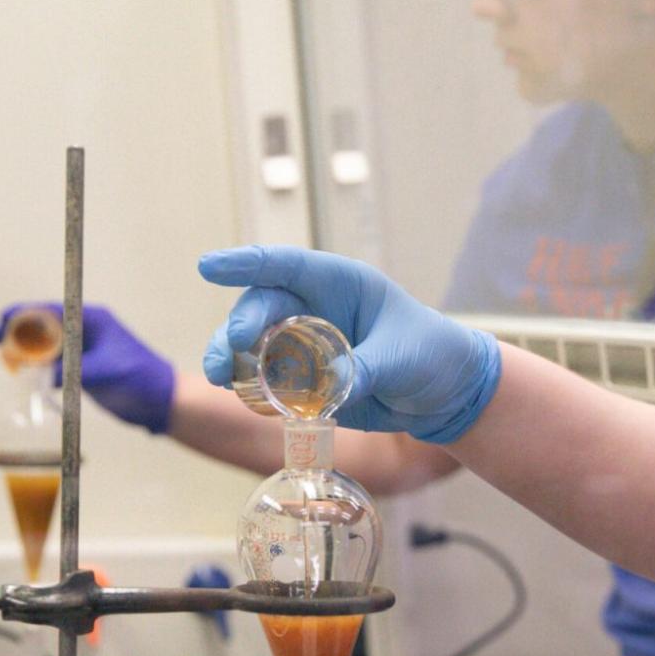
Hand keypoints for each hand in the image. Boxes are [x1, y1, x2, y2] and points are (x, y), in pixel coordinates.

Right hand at [0, 302, 174, 434]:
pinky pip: (53, 362)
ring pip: (46, 344)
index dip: (25, 314)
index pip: (52, 311)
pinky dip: (37, 366)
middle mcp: (85, 331)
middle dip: (17, 329)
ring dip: (24, 348)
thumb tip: (48, 376)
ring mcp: (83, 350)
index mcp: (93, 321)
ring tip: (1, 355)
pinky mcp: (82, 369)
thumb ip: (77, 373)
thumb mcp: (108, 374)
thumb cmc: (141, 380)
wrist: (161, 401)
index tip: (2, 319)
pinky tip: (22, 372)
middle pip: (44, 325)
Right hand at [197, 245, 500, 443]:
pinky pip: (268, 375)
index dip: (247, 263)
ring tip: (221, 376)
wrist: (445, 393)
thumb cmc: (432, 353)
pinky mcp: (305, 378)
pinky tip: (238, 393)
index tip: (209, 266)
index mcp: (341, 284)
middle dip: (241, 324)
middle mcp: (316, 308)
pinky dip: (249, 383)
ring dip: (233, 356)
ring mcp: (306, 342)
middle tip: (231, 347)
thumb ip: (367, 369)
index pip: (287, 266)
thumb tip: (332, 388)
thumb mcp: (403, 357)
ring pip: (256, 341)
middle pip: (263, 305)